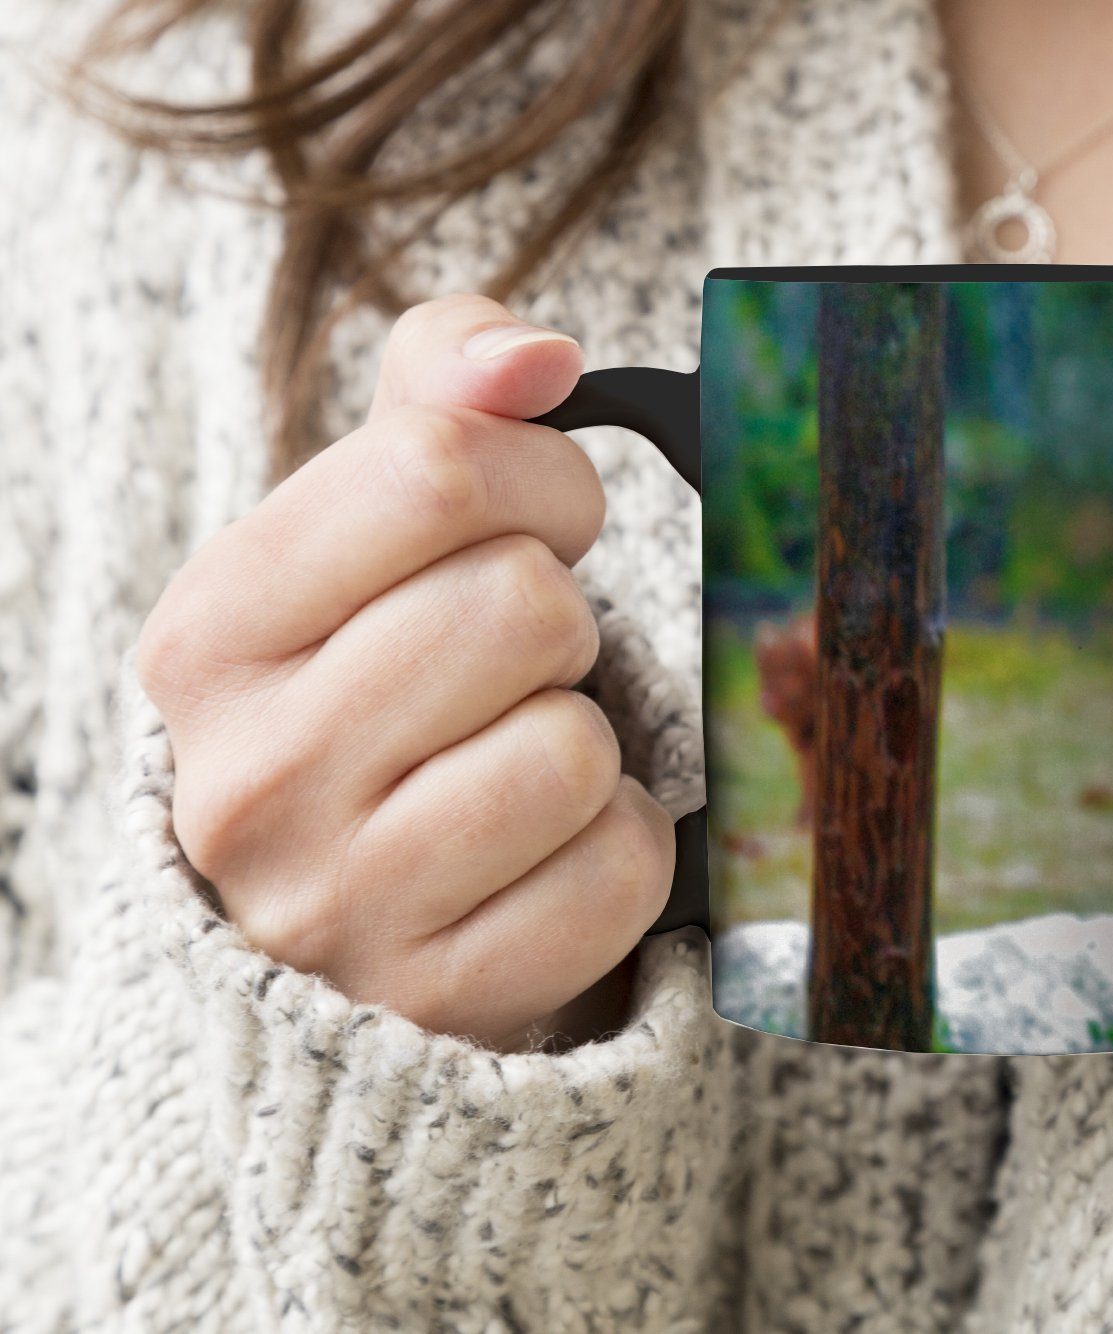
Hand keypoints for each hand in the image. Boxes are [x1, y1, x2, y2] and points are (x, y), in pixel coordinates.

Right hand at [137, 296, 677, 1051]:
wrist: (349, 902)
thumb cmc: (382, 678)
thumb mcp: (369, 521)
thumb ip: (445, 389)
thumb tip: (538, 357)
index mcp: (214, 630)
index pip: (436, 471)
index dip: (541, 479)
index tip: (542, 523)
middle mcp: (250, 775)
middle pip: (523, 606)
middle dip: (558, 619)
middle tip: (518, 662)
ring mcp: (341, 902)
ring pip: (572, 748)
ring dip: (584, 737)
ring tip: (514, 753)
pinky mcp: (444, 990)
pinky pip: (614, 869)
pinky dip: (615, 844)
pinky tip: (546, 846)